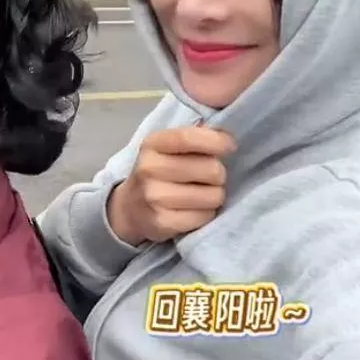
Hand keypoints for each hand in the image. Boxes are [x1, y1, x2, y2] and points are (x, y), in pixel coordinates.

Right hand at [107, 126, 236, 245]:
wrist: (129, 207)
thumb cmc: (158, 171)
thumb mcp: (167, 147)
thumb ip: (194, 137)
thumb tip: (226, 136)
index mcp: (152, 144)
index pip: (188, 138)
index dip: (216, 141)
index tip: (230, 146)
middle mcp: (149, 169)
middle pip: (211, 169)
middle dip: (218, 174)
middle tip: (207, 177)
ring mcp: (154, 197)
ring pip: (213, 195)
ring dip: (214, 195)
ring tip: (200, 194)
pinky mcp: (162, 222)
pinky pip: (205, 216)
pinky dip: (205, 214)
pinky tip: (193, 210)